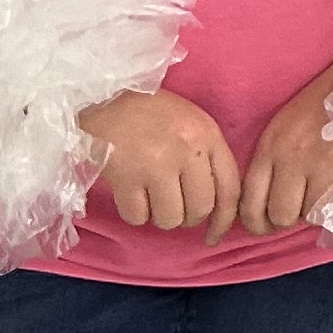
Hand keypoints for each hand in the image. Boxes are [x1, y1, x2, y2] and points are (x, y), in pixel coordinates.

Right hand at [79, 86, 242, 234]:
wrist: (103, 96)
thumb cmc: (150, 112)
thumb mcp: (191, 123)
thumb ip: (207, 158)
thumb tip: (214, 206)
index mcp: (208, 135)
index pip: (229, 188)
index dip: (224, 220)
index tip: (213, 236)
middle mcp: (187, 151)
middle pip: (200, 210)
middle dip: (187, 216)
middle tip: (172, 204)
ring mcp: (156, 165)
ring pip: (170, 219)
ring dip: (159, 216)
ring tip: (150, 196)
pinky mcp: (126, 178)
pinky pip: (138, 217)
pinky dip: (135, 213)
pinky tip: (130, 193)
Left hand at [235, 51, 332, 240]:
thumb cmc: (321, 105)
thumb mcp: (284, 128)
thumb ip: (272, 163)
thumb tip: (267, 204)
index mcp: (270, 146)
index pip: (250, 203)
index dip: (256, 223)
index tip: (265, 225)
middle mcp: (290, 159)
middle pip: (279, 215)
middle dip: (288, 218)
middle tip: (299, 208)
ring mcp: (319, 167)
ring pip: (307, 215)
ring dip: (314, 210)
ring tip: (323, 191)